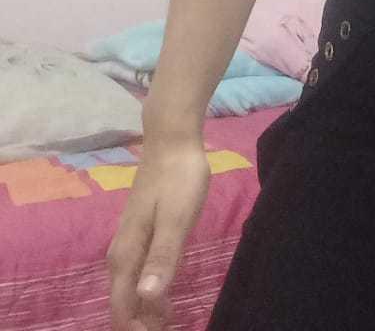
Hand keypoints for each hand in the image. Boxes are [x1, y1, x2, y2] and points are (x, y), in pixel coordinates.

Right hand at [106, 139, 210, 330]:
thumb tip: (146, 298)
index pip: (123, 308)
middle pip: (123, 302)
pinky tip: (166, 293)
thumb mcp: (177, 219)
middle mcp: (120, 254)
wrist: (172, 139)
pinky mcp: (139, 233)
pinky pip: (137, 273)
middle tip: (171, 327)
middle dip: (142, 322)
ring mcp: (128, 242)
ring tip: (171, 320)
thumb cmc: (178, 178)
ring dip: (146, 309)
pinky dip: (149, 290)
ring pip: (130, 288)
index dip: (138, 328)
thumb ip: (163, 258)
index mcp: (126, 255)